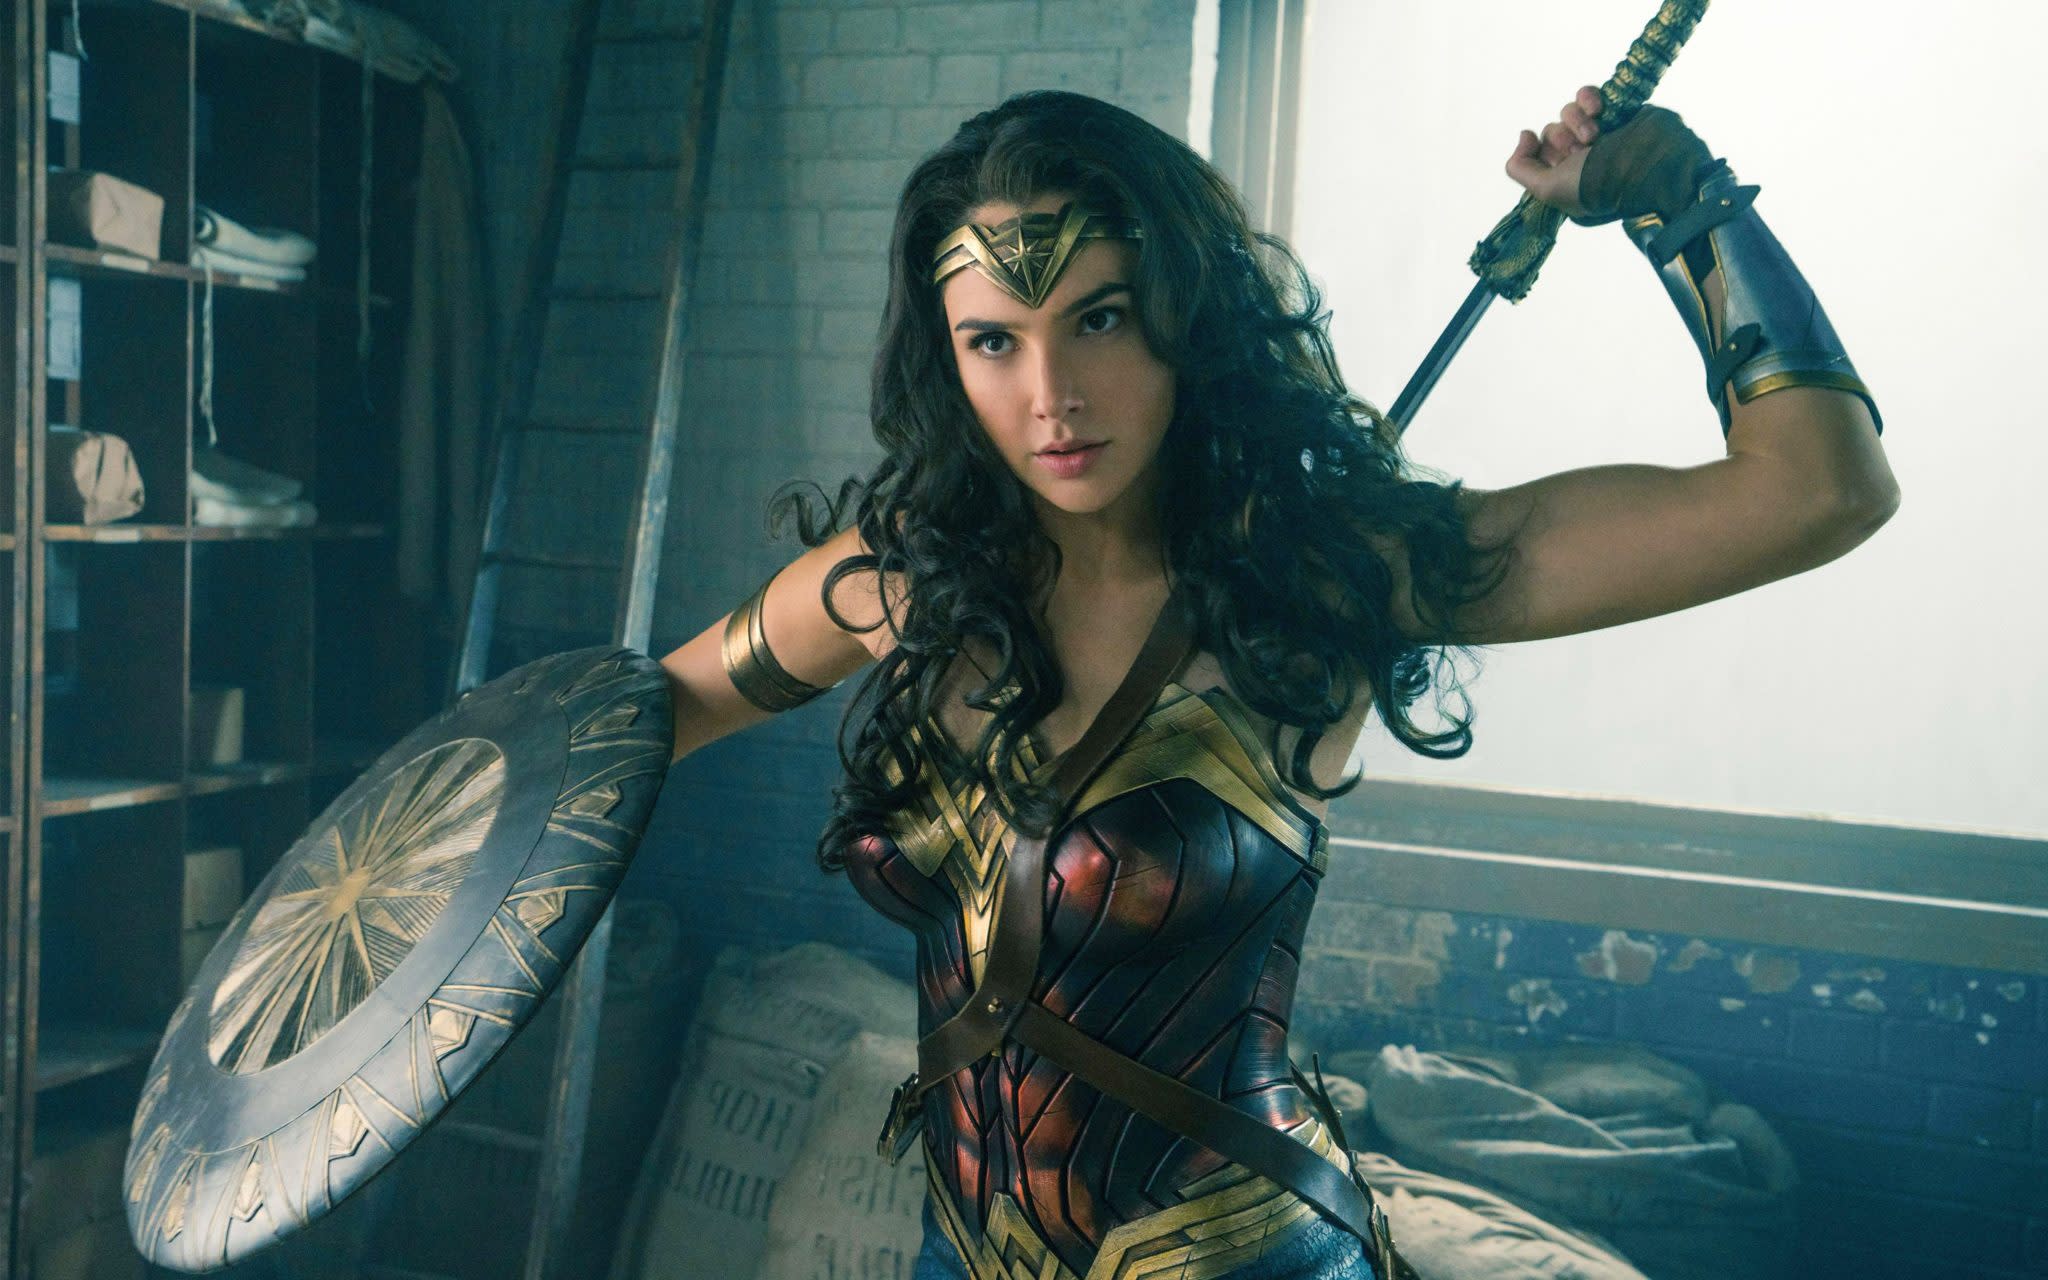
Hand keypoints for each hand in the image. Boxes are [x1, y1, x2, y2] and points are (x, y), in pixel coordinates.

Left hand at [1506, 85, 1603, 217]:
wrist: (1645, 166)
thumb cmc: (1595, 184)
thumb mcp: (1547, 189)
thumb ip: (1521, 168)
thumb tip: (1525, 134)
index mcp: (1564, 177)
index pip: (1536, 153)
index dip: (1539, 152)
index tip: (1550, 156)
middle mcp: (1580, 156)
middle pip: (1551, 132)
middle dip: (1561, 139)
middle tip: (1580, 151)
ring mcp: (1598, 132)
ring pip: (1567, 112)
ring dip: (1576, 122)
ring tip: (1594, 136)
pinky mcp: (1614, 112)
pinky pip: (1586, 95)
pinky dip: (1587, 98)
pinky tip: (1597, 110)